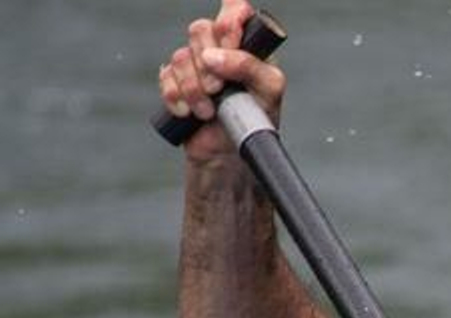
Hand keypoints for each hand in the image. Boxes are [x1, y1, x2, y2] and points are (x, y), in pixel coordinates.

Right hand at [157, 0, 284, 162]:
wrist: (231, 154)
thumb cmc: (257, 119)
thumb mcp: (270, 91)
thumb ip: (251, 66)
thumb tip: (215, 57)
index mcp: (245, 44)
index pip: (235, 9)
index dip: (229, 18)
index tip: (230, 40)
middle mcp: (219, 48)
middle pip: (200, 29)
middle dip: (209, 62)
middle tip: (220, 88)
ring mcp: (195, 65)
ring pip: (181, 56)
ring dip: (195, 88)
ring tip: (210, 110)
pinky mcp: (176, 83)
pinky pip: (166, 77)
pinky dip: (178, 97)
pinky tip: (191, 113)